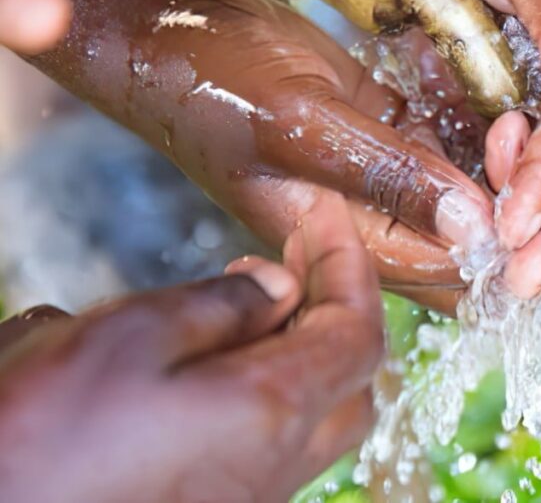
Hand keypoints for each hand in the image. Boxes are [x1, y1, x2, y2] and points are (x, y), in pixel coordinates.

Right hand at [0, 194, 382, 502]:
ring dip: (302, 347)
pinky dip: (267, 387)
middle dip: (336, 304)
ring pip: (315, 415)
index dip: (347, 261)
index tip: (324, 211)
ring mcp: (251, 497)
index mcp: (272, 411)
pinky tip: (213, 362)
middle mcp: (277, 463)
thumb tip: (281, 287)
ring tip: (250, 296)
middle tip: (296, 252)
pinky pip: (270, 442)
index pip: (356, 328)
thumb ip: (220, 308)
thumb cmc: (40, 441)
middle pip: (351, 376)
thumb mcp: (127, 338)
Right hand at [35, 0, 540, 326]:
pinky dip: (478, 141)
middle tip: (531, 150)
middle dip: (513, 214)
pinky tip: (501, 111)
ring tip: (516, 126)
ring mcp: (374, 181)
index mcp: (342, 242)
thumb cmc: (215, 77)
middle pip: (465, 249)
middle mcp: (365, 223)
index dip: (503, 245)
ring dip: (500, 174)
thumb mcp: (301, 124)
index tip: (533, 190)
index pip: (447, 276)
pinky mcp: (380, 138)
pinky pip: (447, 154)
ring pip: (462, 201)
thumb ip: (387, 174)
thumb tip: (476, 224)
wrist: (168, 28)